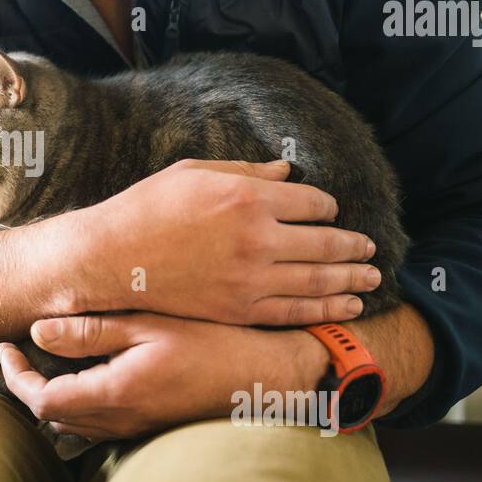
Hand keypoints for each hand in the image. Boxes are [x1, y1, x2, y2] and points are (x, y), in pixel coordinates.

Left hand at [0, 312, 326, 440]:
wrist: (268, 375)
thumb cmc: (216, 343)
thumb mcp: (150, 325)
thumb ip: (92, 331)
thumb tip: (38, 331)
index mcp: (115, 393)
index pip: (43, 400)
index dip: (16, 376)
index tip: (5, 346)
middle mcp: (122, 419)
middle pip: (53, 415)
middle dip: (28, 384)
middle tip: (18, 349)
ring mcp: (137, 426)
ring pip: (75, 420)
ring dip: (53, 392)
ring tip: (47, 355)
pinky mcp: (151, 423)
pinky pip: (99, 420)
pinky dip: (80, 397)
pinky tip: (89, 367)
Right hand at [69, 159, 379, 325]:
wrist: (110, 258)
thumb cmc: (147, 208)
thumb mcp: (195, 173)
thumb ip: (247, 171)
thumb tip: (288, 172)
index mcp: (248, 197)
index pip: (313, 204)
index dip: (329, 208)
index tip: (331, 212)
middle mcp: (258, 238)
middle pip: (327, 243)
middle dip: (354, 247)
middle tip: (371, 249)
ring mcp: (251, 278)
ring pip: (320, 281)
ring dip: (352, 280)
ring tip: (371, 279)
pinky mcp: (239, 309)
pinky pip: (296, 310)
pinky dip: (327, 308)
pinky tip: (346, 305)